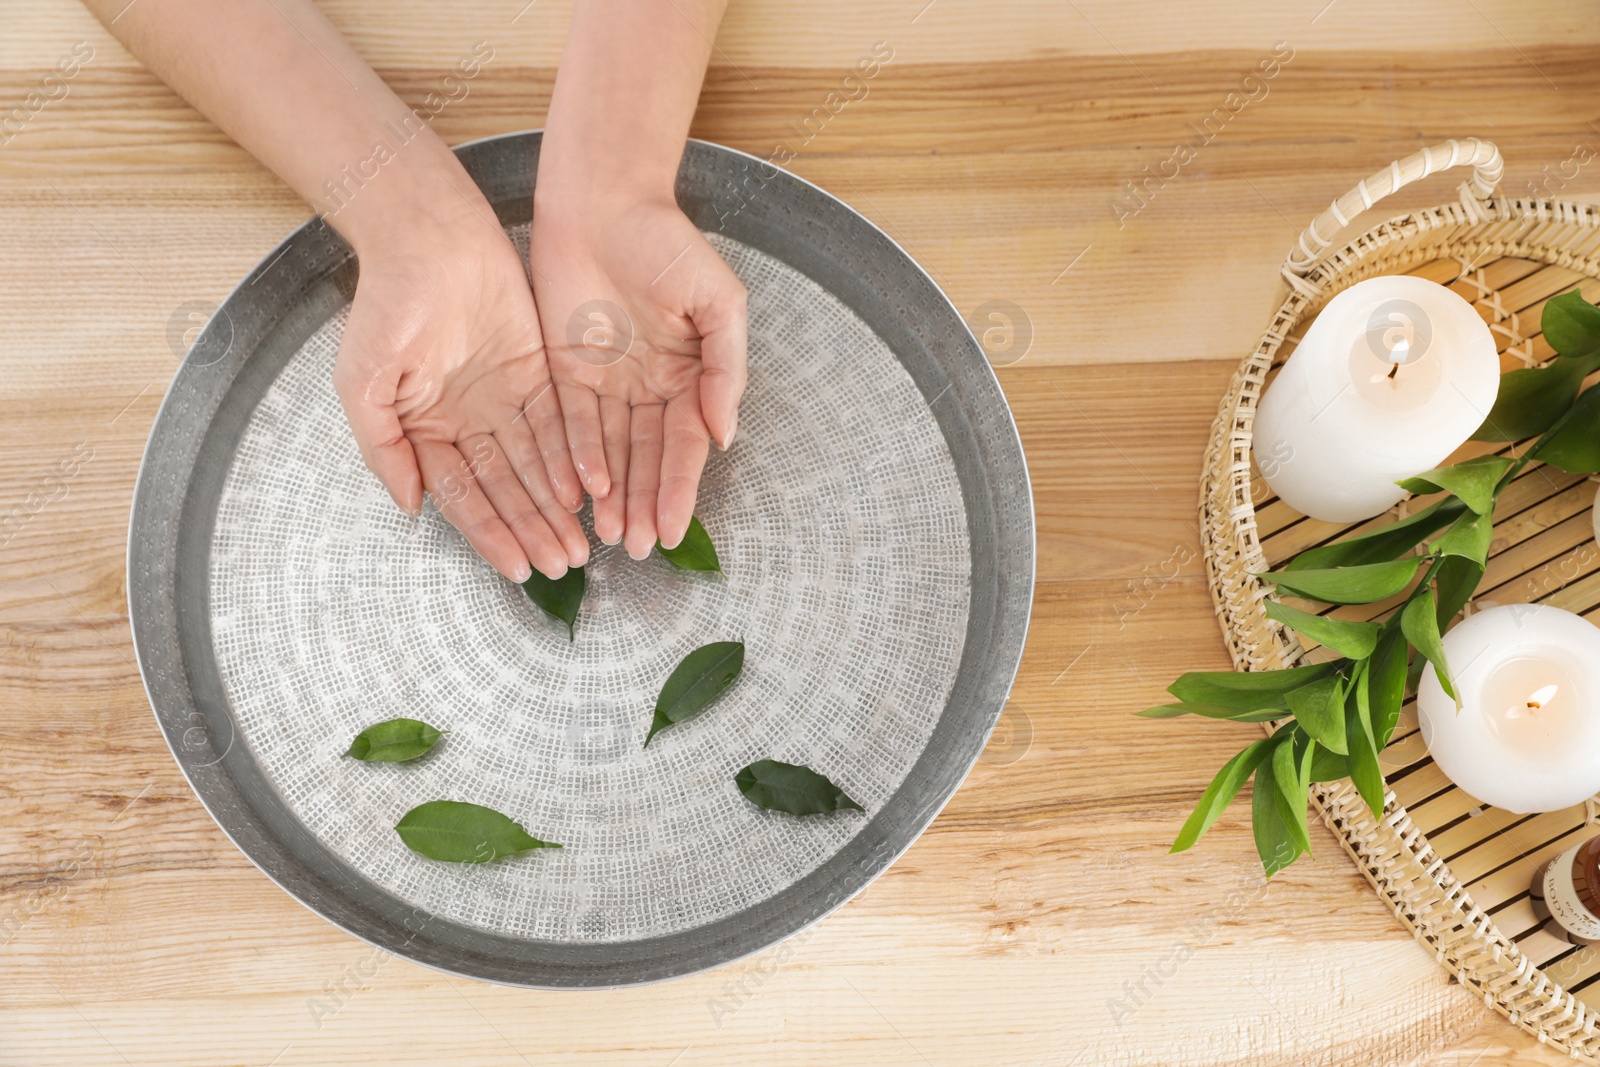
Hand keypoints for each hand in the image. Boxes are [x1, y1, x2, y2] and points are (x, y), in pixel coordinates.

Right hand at [332, 204, 589, 581]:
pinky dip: (571, 459)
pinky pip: (557, 423)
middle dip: (533, 529)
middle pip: (506, 488)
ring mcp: (503, 397)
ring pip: (535, 464)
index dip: (491, 534)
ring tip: (581, 544)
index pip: (465, 495)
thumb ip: (383, 447)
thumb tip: (410, 505)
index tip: (518, 569)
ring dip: (556, 506)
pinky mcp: (537, 370)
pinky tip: (585, 491)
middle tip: (563, 566)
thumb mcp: (363, 383)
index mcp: (425, 428)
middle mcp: (467, 420)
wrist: (427, 235)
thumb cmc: (387, 303)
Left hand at [529, 194, 746, 558]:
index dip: (679, 489)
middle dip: (642, 504)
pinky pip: (571, 424)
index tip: (672, 530)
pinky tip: (582, 492)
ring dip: (611, 495)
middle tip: (636, 548)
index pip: (684, 447)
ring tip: (608, 536)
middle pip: (645, 459)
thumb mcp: (719, 303)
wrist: (604, 200)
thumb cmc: (668, 243)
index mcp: (690, 375)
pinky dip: (577, 458)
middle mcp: (649, 387)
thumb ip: (726, 370)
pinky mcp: (565, 370)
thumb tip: (725, 435)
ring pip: (609, 452)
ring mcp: (607, 382)